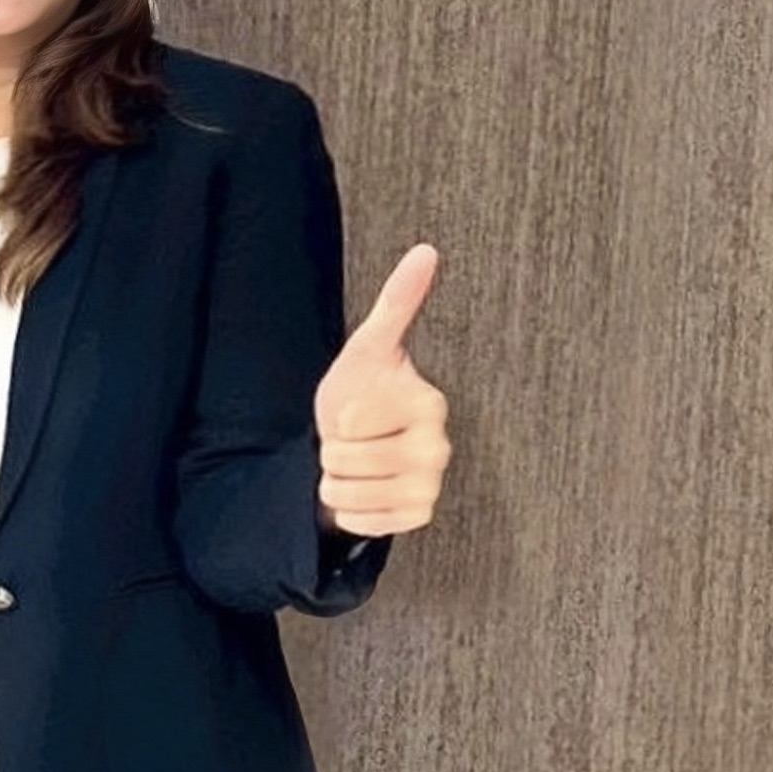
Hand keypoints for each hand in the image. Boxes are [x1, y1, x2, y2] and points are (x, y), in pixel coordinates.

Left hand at [315, 244, 451, 536]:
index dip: (337, 418)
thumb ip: (398, 300)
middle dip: (334, 449)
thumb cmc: (364, 389)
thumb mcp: (369, 345)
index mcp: (428, 403)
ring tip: (356, 461)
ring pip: (345, 492)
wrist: (363, 441)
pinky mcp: (418, 517)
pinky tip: (364, 489)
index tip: (354, 409)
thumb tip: (427, 250)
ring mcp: (431, 486)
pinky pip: (360, 521)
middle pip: (343, 460)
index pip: (349, 422)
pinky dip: (349, 509)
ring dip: (336, 479)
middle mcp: (438, 447)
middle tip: (353, 438)